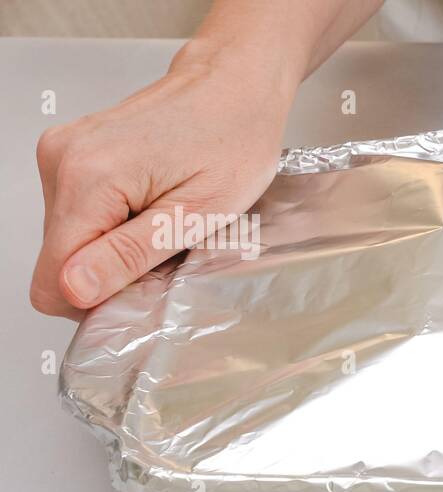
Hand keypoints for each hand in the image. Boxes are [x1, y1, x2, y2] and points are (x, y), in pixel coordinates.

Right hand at [31, 45, 292, 317]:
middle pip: (60, 261)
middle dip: (112, 270)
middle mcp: (62, 160)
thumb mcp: (195, 215)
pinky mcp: (72, 153)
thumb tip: (74, 289)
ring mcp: (62, 153)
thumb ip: (129, 256)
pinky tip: (152, 204)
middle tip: (168, 246)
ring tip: (164, 220)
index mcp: (88, 178)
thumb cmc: (233, 141)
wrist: (234, 87)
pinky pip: (79, 214)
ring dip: (115, 247)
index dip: (97, 299)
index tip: (144, 285)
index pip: (54, 280)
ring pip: (70, 240)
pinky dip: (114, 224)